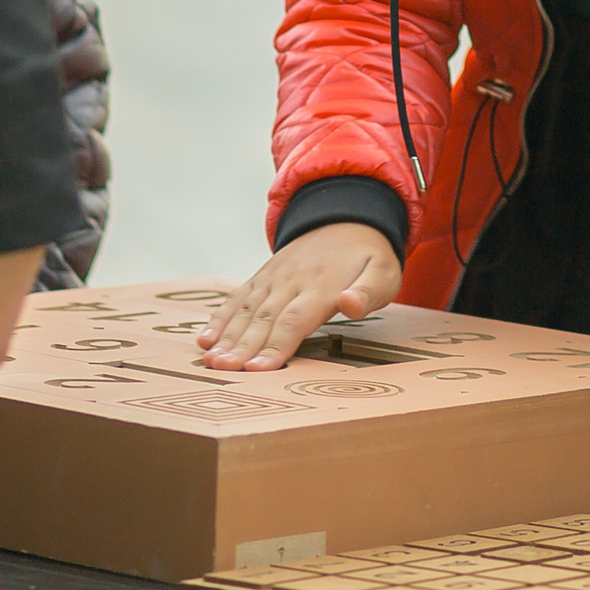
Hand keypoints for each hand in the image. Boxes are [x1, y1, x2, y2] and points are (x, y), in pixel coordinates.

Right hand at [197, 222, 400, 369]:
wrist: (348, 219)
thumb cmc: (369, 257)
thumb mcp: (384, 273)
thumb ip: (368, 292)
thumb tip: (350, 305)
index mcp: (322, 285)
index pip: (295, 320)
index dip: (276, 346)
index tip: (259, 369)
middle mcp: (292, 280)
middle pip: (265, 319)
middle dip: (242, 347)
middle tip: (222, 371)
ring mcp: (274, 277)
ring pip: (247, 310)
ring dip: (226, 337)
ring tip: (210, 360)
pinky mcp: (263, 276)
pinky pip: (239, 297)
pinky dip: (220, 317)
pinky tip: (204, 339)